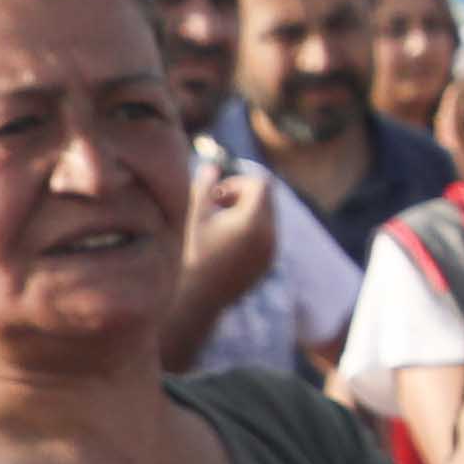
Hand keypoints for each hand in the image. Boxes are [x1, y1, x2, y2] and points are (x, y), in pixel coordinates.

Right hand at [179, 160, 280, 319]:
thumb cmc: (192, 254)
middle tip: (216, 207)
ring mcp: (272, 250)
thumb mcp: (195, 217)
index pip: (261, 184)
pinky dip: (252, 229)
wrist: (199, 298)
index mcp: (253, 221)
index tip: (216, 196)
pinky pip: (268, 234)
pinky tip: (226, 241)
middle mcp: (269, 235)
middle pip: (267, 198)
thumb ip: (205, 188)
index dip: (238, 182)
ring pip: (268, 216)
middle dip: (244, 195)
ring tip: (219, 224)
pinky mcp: (268, 262)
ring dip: (247, 211)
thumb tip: (211, 165)